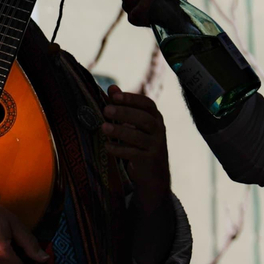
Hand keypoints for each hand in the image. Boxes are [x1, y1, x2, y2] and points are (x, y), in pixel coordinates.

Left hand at [103, 85, 169, 206]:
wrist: (153, 176)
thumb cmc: (140, 145)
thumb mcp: (134, 126)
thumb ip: (124, 107)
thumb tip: (112, 88)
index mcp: (155, 119)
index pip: (147, 104)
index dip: (131, 99)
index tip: (114, 95)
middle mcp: (159, 131)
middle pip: (145, 119)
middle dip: (125, 113)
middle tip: (106, 110)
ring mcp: (155, 146)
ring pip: (139, 137)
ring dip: (121, 131)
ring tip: (104, 127)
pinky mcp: (149, 161)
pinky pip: (134, 154)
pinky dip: (120, 149)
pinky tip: (107, 146)